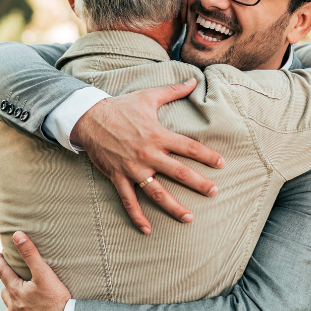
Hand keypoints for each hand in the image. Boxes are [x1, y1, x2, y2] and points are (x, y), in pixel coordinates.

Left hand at [0, 232, 70, 310]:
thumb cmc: (56, 301)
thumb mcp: (44, 274)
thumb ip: (30, 254)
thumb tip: (17, 235)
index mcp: (16, 292)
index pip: (3, 272)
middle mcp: (13, 309)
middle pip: (5, 292)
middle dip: (7, 284)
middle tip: (11, 278)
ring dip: (12, 304)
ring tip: (19, 300)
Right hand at [70, 78, 223, 233]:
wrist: (90, 118)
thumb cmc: (121, 107)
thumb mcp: (148, 96)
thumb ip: (174, 91)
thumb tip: (194, 80)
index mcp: (158, 135)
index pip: (189, 147)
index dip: (207, 156)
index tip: (221, 164)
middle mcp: (148, 154)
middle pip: (179, 172)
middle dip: (199, 184)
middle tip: (214, 192)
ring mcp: (133, 168)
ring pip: (157, 192)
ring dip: (174, 206)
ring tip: (189, 217)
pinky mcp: (118, 177)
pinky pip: (129, 201)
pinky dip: (137, 216)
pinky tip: (147, 230)